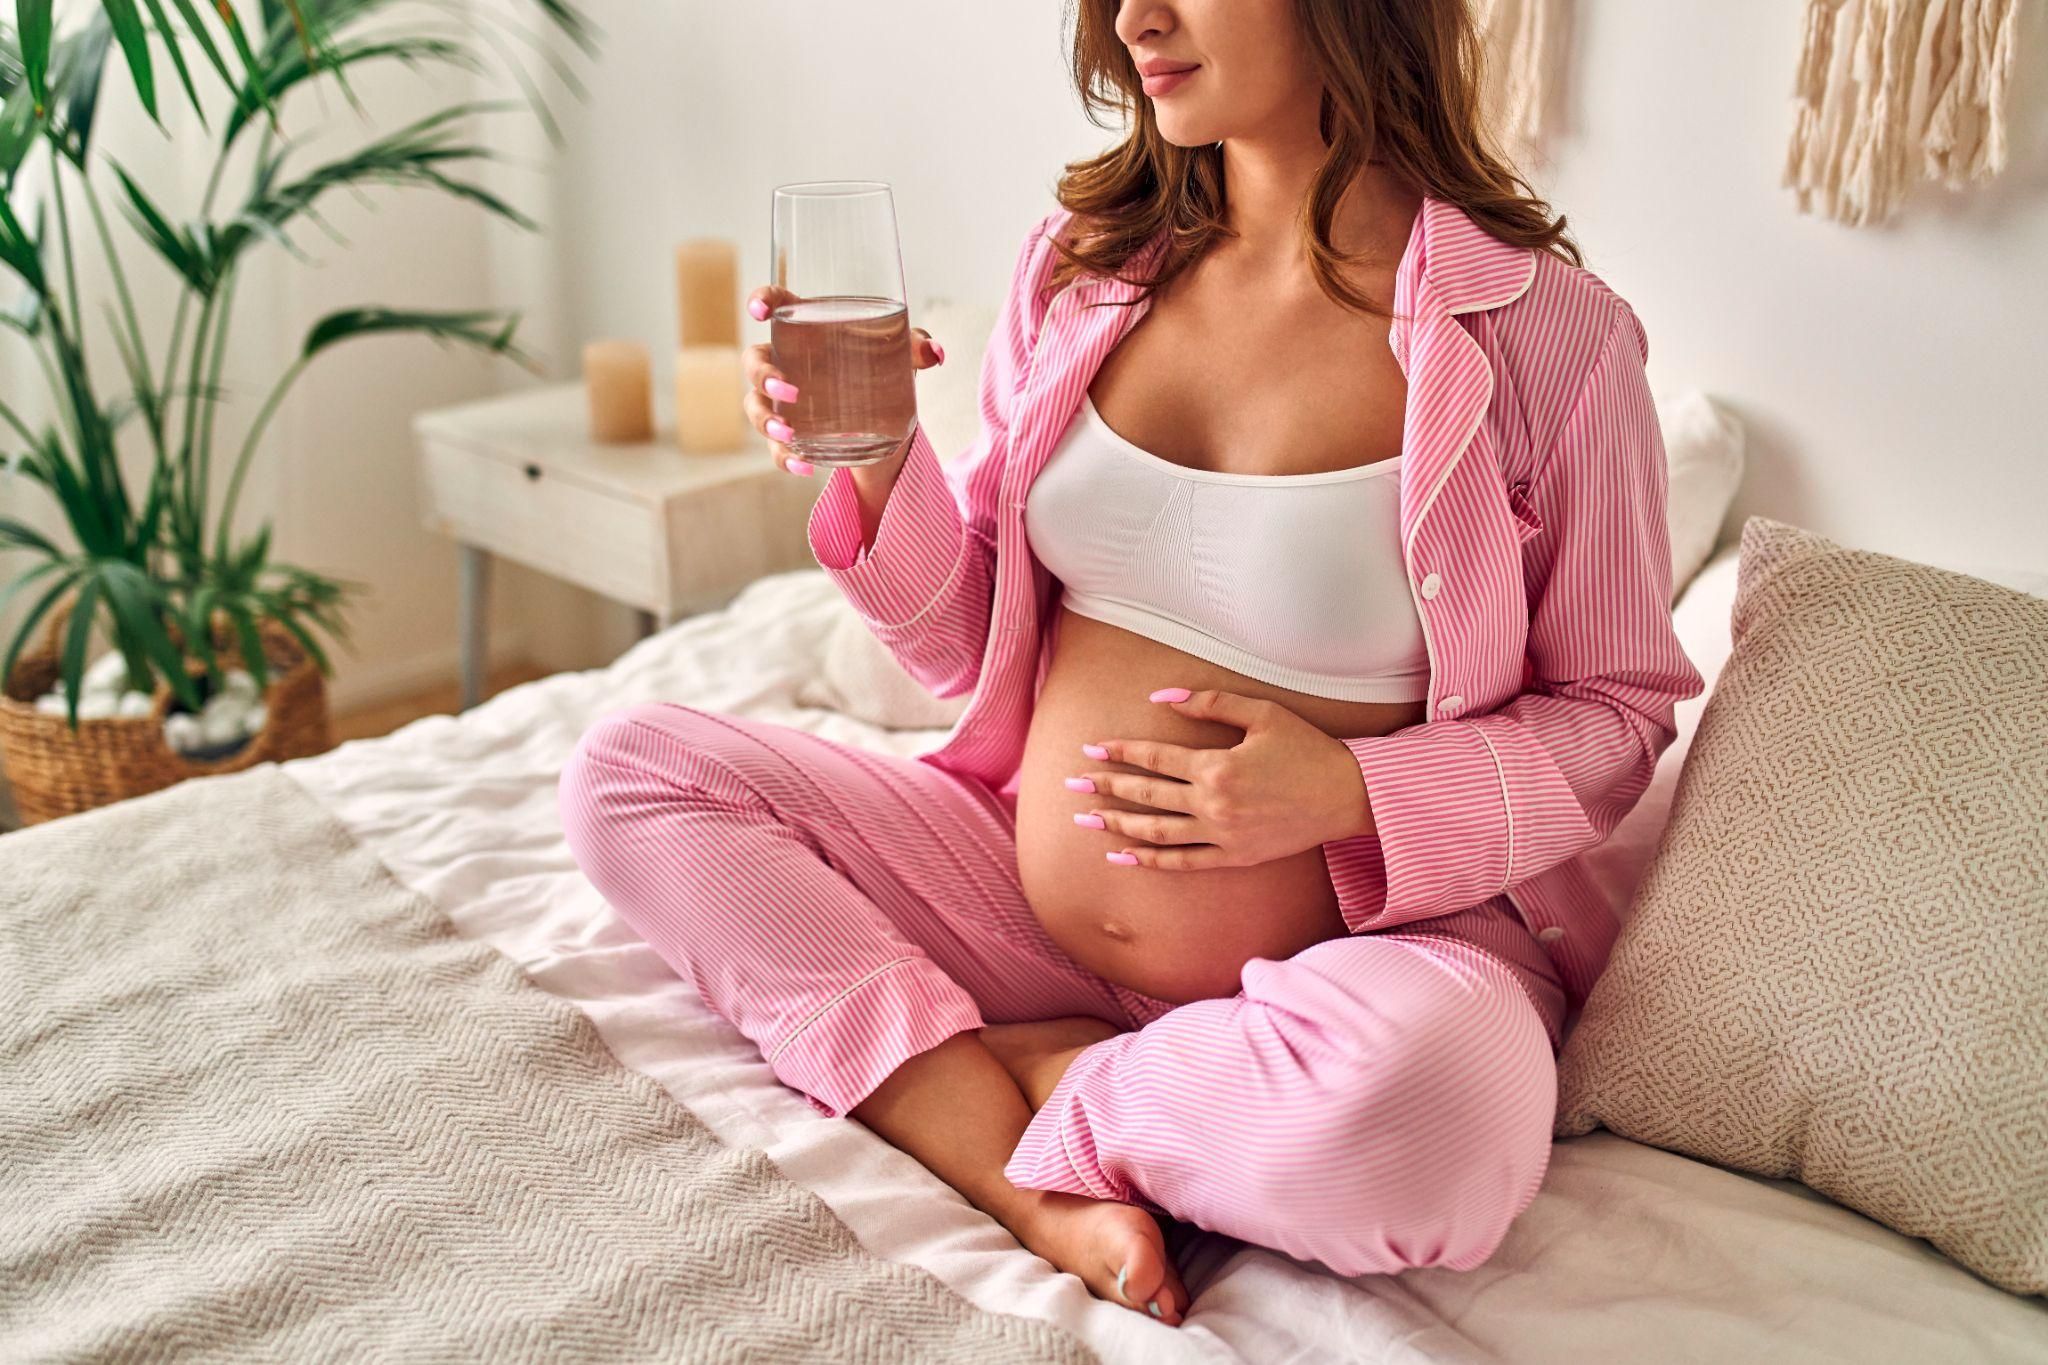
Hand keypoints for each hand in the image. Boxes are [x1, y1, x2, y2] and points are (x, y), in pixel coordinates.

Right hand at [743, 284, 945, 475]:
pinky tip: (804, 467)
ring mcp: (782, 402)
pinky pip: (775, 448)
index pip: (777, 304)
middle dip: (763, 376)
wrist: (887, 420)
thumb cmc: (884, 369)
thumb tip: (936, 353)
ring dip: (766, 421)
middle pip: (755, 361)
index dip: (763, 300)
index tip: (760, 310)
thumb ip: (915, 348)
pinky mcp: (791, 435)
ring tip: (789, 434)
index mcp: (807, 329)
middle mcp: (786, 362)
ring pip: (755, 407)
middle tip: (789, 391)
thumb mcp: (901, 356)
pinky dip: (784, 458)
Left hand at [1067, 687, 1373, 869]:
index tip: (1090, 750)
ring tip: (1086, 820)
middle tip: (1071, 786)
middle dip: (1106, 789)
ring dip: (1117, 826)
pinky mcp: (1235, 858)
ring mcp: (1223, 835)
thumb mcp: (1262, 713)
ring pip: (1157, 833)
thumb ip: (1209, 702)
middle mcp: (1214, 804)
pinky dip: (1150, 861)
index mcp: (1217, 766)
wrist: (1347, 795)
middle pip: (1147, 796)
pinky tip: (1122, 855)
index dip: (1120, 752)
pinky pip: (1183, 863)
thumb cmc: (1307, 749)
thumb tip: (1161, 696)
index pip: (1155, 758)